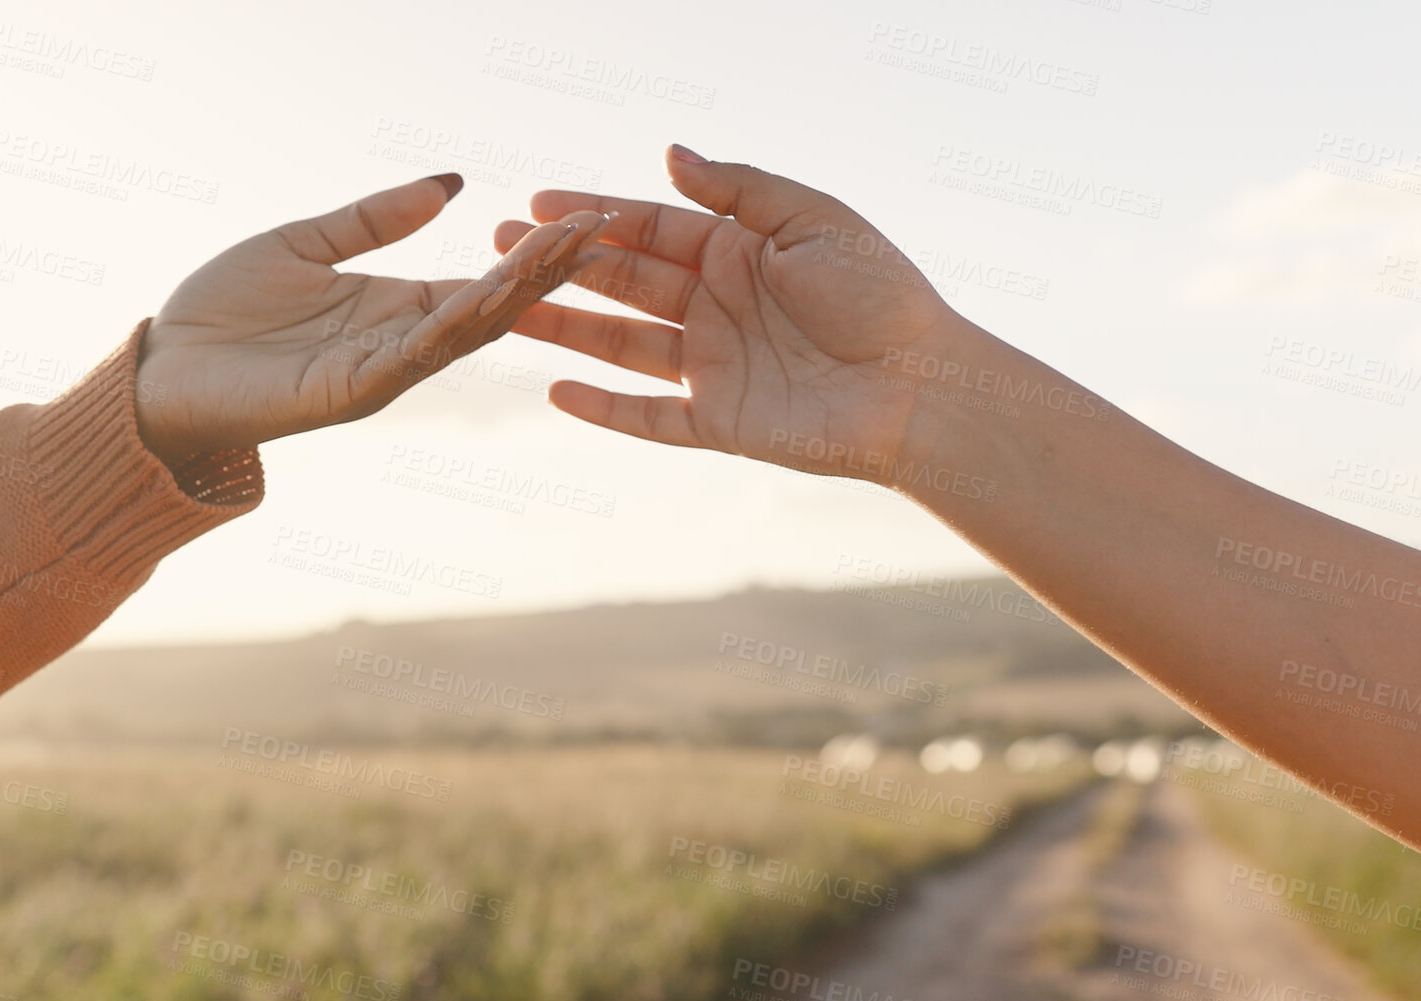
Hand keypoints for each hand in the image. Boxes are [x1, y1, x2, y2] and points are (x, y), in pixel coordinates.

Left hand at [138, 174, 609, 468]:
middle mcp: (398, 345)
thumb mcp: (304, 243)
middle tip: (600, 229)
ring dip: (514, 293)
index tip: (585, 220)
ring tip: (561, 253)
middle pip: (491, 306)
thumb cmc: (221, 313)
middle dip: (545, 269)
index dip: (532, 255)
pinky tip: (483, 299)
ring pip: (463, 332)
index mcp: (394, 311)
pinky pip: (411, 358)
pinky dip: (449, 329)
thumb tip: (450, 183)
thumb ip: (375, 219)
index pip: (482, 282)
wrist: (159, 371)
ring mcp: (378, 372)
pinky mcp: (347, 393)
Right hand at [494, 145, 972, 483]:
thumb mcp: (813, 220)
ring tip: (504, 311)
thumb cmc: (882, 295)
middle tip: (497, 248)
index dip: (593, 216)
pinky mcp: (719, 424)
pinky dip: (602, 409)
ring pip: (620, 345)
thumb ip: (740, 190)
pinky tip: (554, 390)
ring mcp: (713, 367)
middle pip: (623, 282)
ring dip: (564, 328)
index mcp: (738, 253)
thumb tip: (670, 155)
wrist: (923, 388)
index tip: (536, 205)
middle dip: (560, 265)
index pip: (650, 228)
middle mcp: (716, 307)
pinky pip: (647, 417)